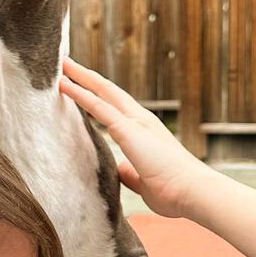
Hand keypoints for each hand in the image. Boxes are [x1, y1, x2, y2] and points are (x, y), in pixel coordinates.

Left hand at [59, 57, 212, 218]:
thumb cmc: (174, 192)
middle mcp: (142, 121)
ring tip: (62, 65)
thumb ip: (131, 173)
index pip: (118, 108)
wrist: (193, 192)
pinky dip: (79, 93)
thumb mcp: (145, 182)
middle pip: (110, 91)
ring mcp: (136, 122)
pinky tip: (63, 85)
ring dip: (81, 77)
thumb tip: (121, 168)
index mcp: (146, 133)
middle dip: (89, 78)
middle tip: (68, 64)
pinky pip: (98, 106)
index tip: (84, 87)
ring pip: (103, 91)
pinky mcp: (128, 129)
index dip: (100, 97)